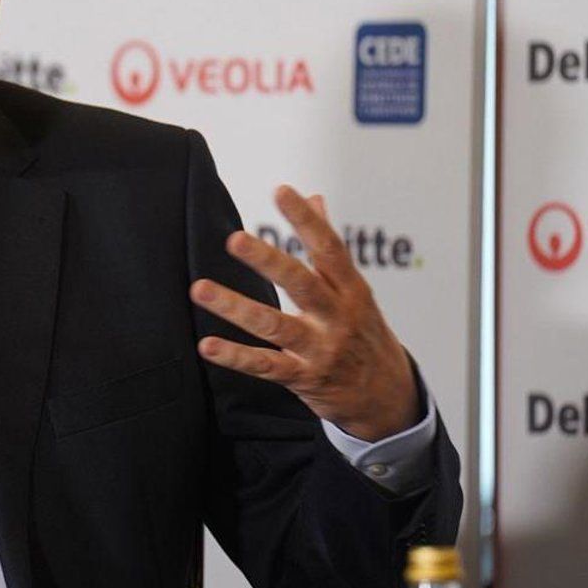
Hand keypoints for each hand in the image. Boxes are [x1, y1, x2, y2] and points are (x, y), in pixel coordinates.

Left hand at [189, 186, 419, 441]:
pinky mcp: (303, 378)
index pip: (329, 248)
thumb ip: (328, 246)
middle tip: (234, 239)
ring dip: (236, 308)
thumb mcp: (355, 290)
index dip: (306, 219)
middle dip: (268, 261)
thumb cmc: (364, 333)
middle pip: (301, 285)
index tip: (281, 190)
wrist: (387, 396)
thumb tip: (316, 197)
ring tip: (200, 289)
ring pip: (275, 326)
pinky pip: (264, 366)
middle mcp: (337, 318)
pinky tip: (207, 345)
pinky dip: (235, 357)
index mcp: (352, 290)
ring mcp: (320, 350)